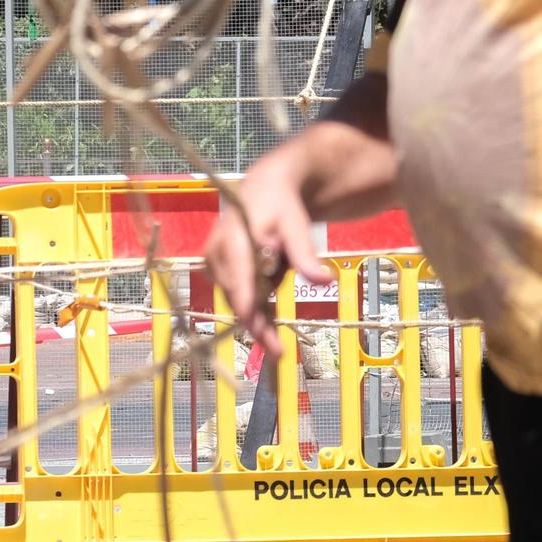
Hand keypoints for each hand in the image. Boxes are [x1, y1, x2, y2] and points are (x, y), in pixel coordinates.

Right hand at [202, 147, 335, 359]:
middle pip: (237, 296)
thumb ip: (305, 253)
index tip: (257, 329)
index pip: (239, 276)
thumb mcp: (296, 223)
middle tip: (278, 353)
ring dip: (257, 318)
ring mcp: (215, 263)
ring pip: (238, 301)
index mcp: (233, 236)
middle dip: (257, 324)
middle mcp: (217, 252)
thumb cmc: (280, 204)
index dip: (247, 304)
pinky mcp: (219, 271)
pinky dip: (256, 310)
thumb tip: (325, 281)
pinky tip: (270, 331)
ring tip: (277, 345)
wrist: (264, 189)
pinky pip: (239, 297)